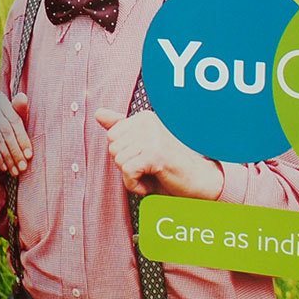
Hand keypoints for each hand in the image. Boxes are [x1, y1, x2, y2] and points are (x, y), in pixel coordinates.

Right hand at [0, 91, 31, 174]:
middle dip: (16, 151)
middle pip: (7, 133)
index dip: (23, 139)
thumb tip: (22, 98)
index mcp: (0, 101)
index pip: (15, 122)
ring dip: (8, 157)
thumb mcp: (10, 110)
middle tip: (23, 166)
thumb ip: (18, 108)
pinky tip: (4, 167)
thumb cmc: (1, 114)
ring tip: (15, 170)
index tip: (29, 155)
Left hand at [93, 109, 222, 199]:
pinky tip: (149, 185)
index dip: (124, 154)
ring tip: (150, 176)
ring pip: (118, 160)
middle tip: (147, 169)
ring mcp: (152, 137)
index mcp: (144, 118)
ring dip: (131, 177)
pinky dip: (134, 185)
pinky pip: (127, 172)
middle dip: (126, 165)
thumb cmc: (171, 166)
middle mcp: (148, 122)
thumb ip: (121, 128)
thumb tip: (99, 113)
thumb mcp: (143, 147)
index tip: (143, 160)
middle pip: (113, 148)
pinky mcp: (155, 154)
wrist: (199, 182)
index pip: (112, 135)